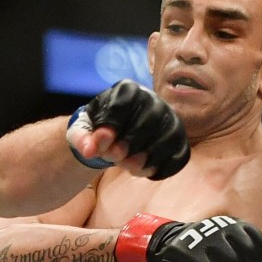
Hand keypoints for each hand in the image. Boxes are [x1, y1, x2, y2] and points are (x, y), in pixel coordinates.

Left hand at [66, 79, 188, 180]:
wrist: (114, 134)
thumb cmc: (98, 128)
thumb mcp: (82, 131)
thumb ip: (82, 139)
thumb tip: (90, 150)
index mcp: (127, 90)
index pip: (123, 105)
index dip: (111, 127)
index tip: (98, 145)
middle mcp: (153, 100)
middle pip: (149, 120)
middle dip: (130, 143)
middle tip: (113, 157)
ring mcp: (169, 120)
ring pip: (168, 138)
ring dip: (147, 157)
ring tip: (126, 166)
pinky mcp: (179, 140)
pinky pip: (180, 156)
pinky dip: (163, 167)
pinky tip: (143, 172)